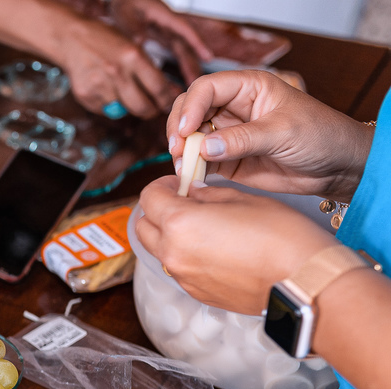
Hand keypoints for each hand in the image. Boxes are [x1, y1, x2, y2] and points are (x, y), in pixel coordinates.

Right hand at [56, 16, 181, 118]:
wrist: (72, 39)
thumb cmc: (106, 41)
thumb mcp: (132, 48)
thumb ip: (148, 70)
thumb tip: (167, 91)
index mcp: (132, 57)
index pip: (158, 88)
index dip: (166, 100)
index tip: (166, 104)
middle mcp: (116, 73)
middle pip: (142, 107)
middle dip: (149, 111)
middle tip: (150, 109)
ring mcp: (99, 86)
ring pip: (123, 112)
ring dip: (126, 107)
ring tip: (121, 92)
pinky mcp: (86, 96)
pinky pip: (104, 110)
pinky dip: (108, 105)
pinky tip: (103, 89)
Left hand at [110, 0, 211, 85]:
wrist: (122, 2)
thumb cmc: (127, 3)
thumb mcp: (128, 13)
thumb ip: (135, 28)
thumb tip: (139, 42)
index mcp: (164, 16)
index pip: (184, 29)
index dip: (196, 43)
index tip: (208, 56)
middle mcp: (169, 25)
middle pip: (184, 45)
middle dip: (191, 63)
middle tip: (194, 80)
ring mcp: (167, 33)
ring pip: (181, 51)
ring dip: (186, 66)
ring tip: (190, 82)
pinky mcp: (162, 39)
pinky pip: (173, 53)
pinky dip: (177, 65)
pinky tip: (181, 77)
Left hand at [136, 175, 334, 313]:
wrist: (302, 282)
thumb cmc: (281, 235)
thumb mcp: (244, 199)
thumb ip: (209, 195)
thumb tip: (193, 193)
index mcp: (180, 223)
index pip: (149, 197)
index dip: (162, 185)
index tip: (179, 183)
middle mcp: (173, 253)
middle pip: (144, 227)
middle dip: (157, 211)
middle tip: (183, 202)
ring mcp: (182, 276)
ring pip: (159, 250)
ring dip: (169, 235)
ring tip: (201, 226)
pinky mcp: (195, 293)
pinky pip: (179, 270)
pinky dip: (185, 256)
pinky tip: (213, 249)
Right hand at [168, 70, 373, 200]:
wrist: (336, 166)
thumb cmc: (320, 135)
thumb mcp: (283, 132)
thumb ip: (243, 139)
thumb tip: (205, 147)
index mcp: (248, 87)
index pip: (207, 88)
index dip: (191, 107)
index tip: (186, 131)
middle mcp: (233, 107)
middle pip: (190, 110)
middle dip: (179, 128)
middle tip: (177, 150)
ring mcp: (227, 134)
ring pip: (190, 137)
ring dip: (181, 151)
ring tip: (182, 167)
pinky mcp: (226, 159)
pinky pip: (199, 161)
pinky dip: (190, 169)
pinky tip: (189, 176)